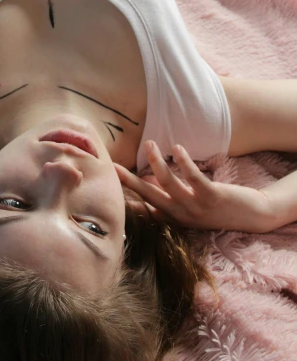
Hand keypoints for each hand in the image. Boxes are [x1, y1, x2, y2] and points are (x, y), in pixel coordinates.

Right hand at [114, 140, 274, 232]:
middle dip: (130, 181)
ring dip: (157, 163)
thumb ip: (169, 198)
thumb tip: (149, 181)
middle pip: (150, 195)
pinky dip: (184, 162)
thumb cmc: (218, 208)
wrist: (252, 217)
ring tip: (149, 144)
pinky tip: (177, 148)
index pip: (144, 205)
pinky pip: (194, 178)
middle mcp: (181, 214)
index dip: (127, 194)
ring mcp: (196, 207)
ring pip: (169, 184)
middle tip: (113, 167)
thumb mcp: (189, 207)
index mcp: (174, 217)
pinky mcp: (211, 196)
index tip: (109, 181)